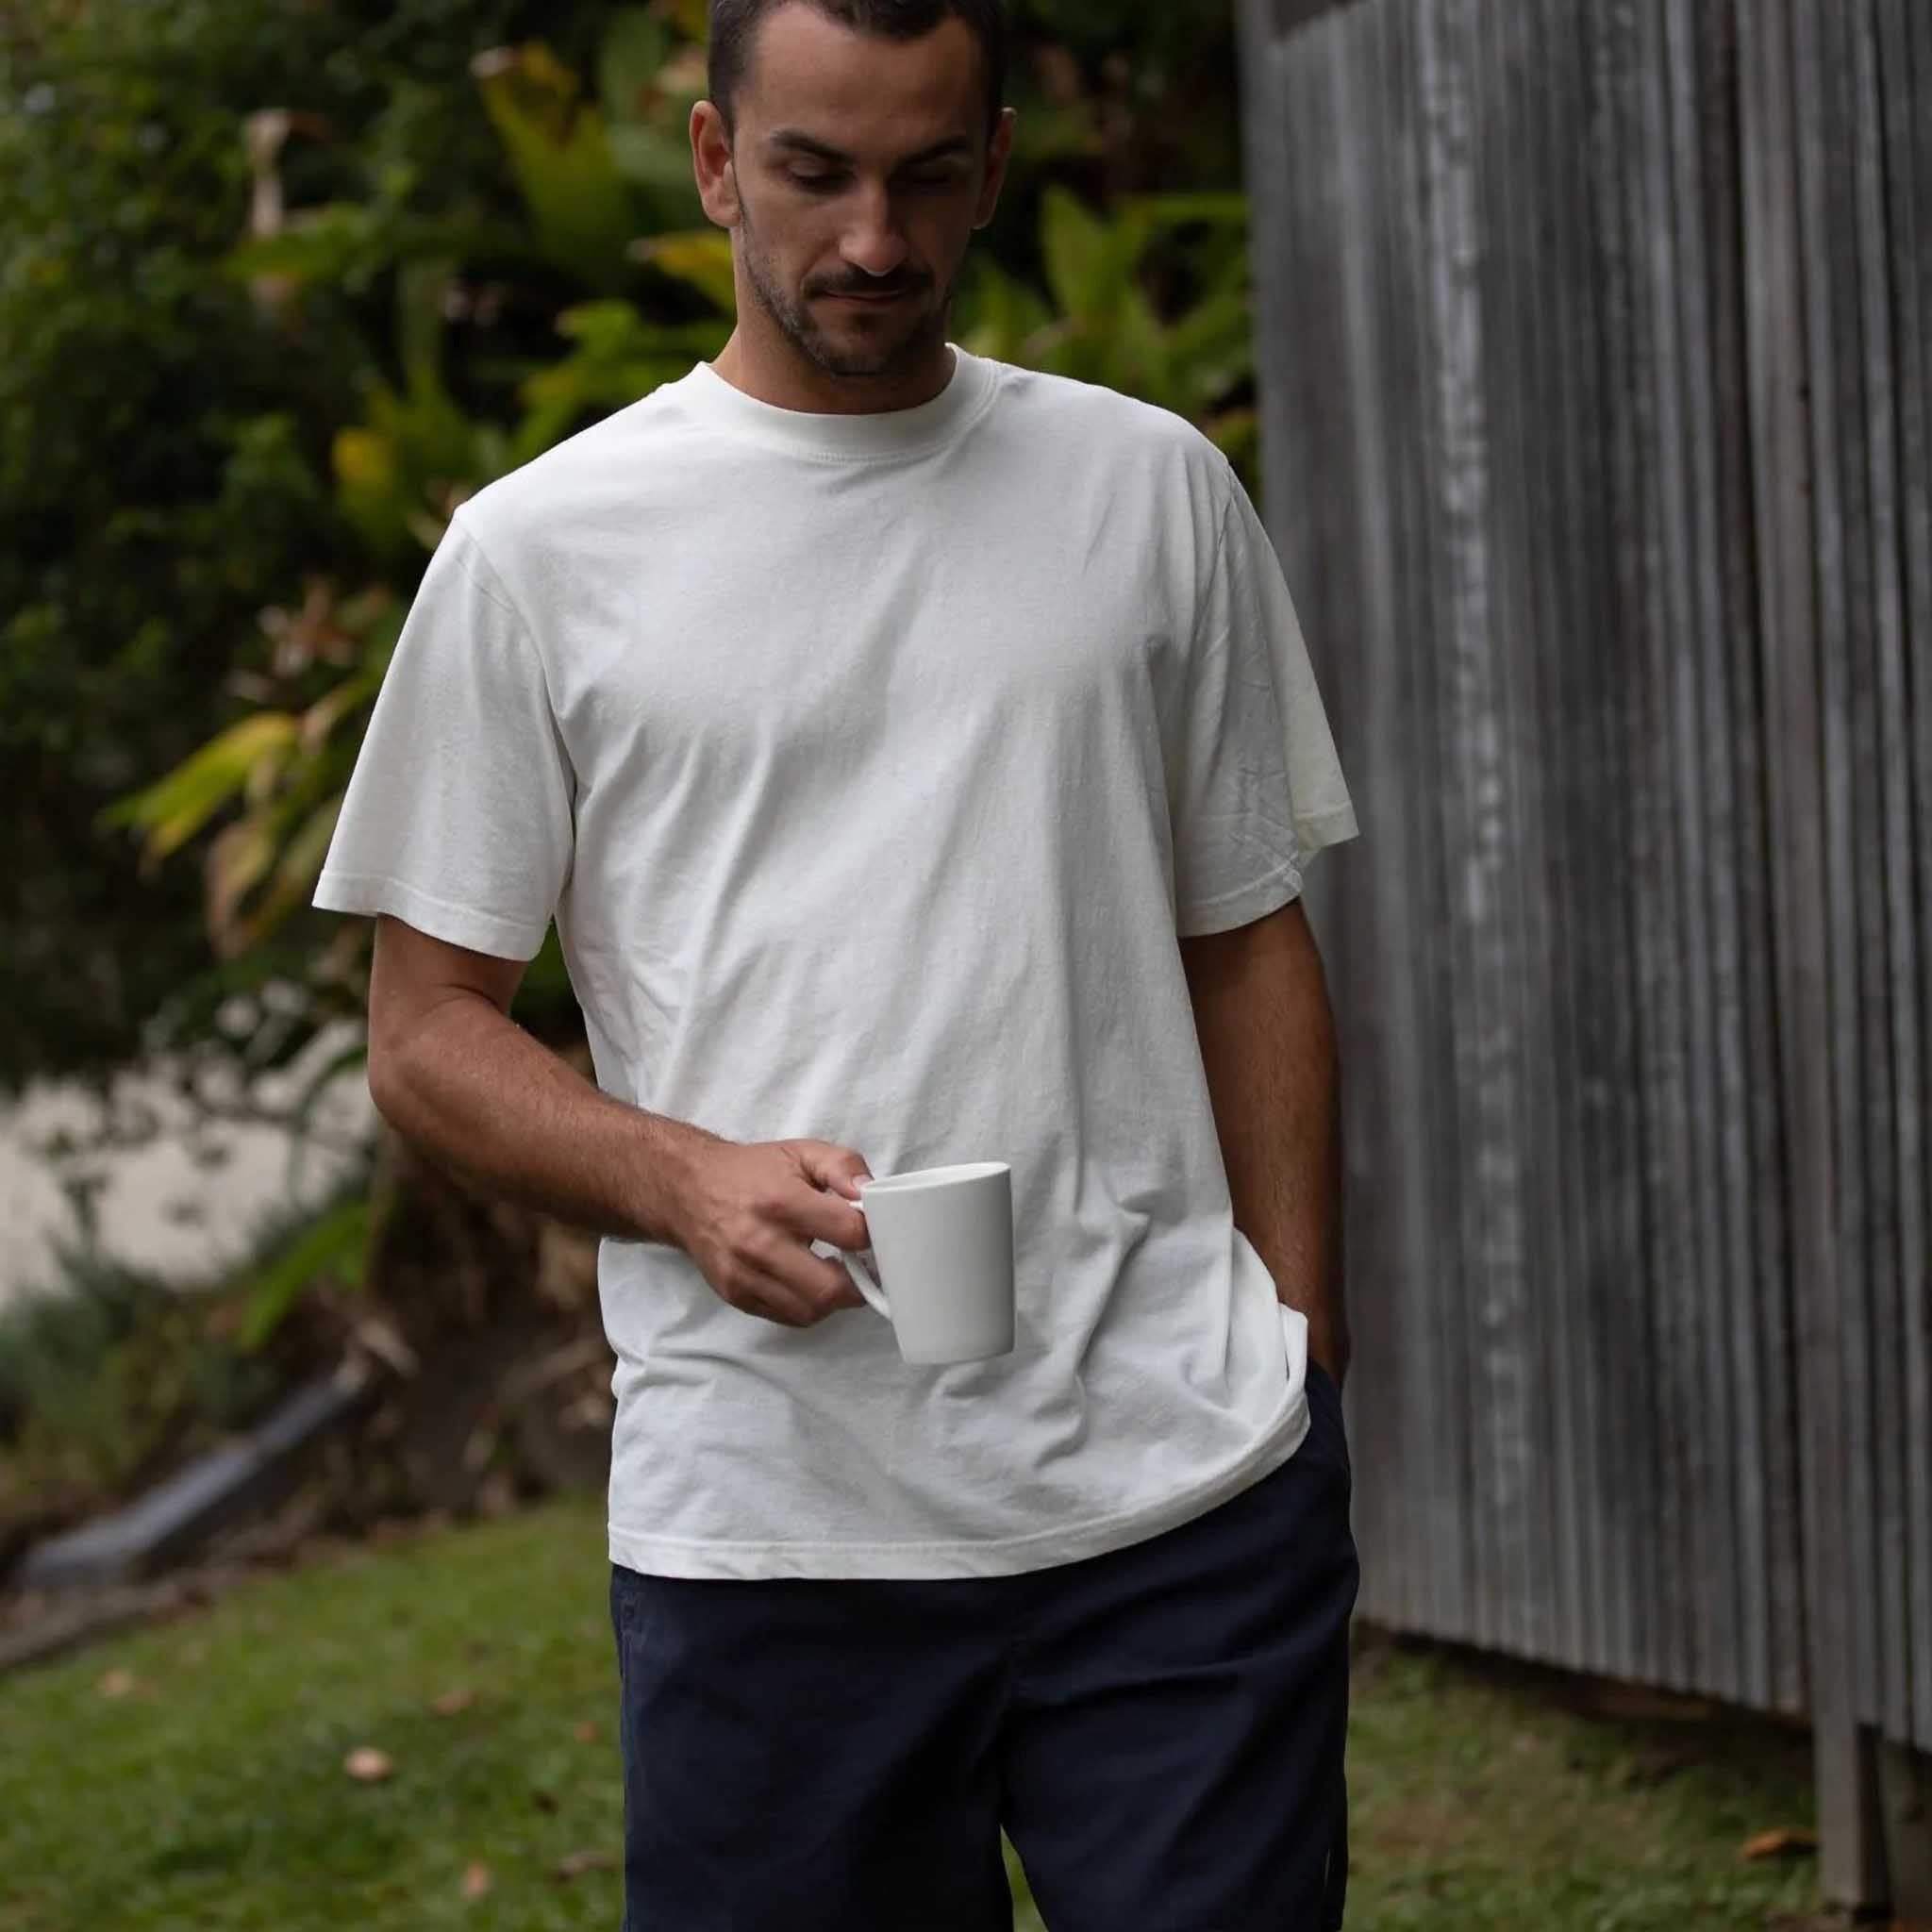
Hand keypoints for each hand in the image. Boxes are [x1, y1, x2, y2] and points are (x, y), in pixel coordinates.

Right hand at [666, 1136, 874, 1328]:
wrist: (688, 1189)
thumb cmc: (752, 1171)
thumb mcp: (802, 1152)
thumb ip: (843, 1167)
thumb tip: (870, 1194)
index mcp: (781, 1201)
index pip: (848, 1232)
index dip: (872, 1235)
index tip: (874, 1234)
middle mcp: (760, 1242)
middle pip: (830, 1288)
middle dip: (859, 1282)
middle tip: (864, 1267)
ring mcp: (744, 1274)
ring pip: (810, 1311)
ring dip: (834, 1298)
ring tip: (837, 1274)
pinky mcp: (735, 1294)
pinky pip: (787, 1317)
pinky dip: (808, 1306)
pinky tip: (810, 1282)